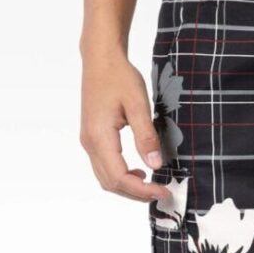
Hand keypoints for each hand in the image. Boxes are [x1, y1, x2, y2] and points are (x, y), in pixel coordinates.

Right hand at [79, 50, 168, 201]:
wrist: (100, 59)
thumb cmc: (119, 76)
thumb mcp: (138, 104)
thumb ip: (146, 136)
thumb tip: (156, 165)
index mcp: (100, 136)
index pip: (119, 177)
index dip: (142, 189)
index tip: (164, 190)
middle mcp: (90, 143)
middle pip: (110, 183)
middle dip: (136, 193)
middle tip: (162, 192)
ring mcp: (89, 141)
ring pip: (105, 178)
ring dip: (128, 187)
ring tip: (152, 185)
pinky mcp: (92, 138)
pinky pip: (104, 167)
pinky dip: (121, 176)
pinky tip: (139, 172)